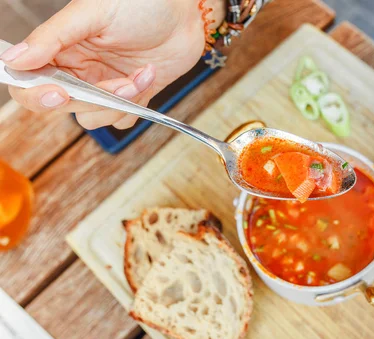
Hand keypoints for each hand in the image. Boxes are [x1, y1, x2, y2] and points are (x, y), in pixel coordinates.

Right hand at [0, 0, 224, 129]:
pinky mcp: (130, 97)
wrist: (185, 14)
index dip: (37, 94)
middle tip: (119, 83)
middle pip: (64, 105)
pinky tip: (149, 77)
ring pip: (94, 118)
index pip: (28, 81)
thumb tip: (14, 60)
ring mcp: (104, 85)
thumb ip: (52, 37)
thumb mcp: (92, 13)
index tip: (59, 93)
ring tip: (140, 74)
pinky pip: (122, 119)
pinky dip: (137, 105)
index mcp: (60, 48)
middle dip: (94, 98)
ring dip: (120, 102)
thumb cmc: (141, 3)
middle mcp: (78, 70)